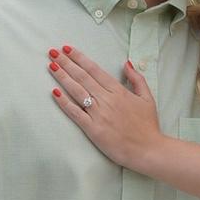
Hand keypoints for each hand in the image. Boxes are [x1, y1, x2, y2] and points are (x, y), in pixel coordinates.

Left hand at [49, 46, 164, 170]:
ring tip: (51, 66)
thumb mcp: (147, 98)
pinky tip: (54, 93)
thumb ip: (136, 79)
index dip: (80, 58)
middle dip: (66, 63)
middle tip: (53, 52)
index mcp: (119, 91)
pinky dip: (64, 102)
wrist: (148, 150)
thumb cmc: (148, 126)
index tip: (67, 49)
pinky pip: (75, 113)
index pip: (95, 70)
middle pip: (82, 77)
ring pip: (77, 91)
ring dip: (62, 77)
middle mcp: (107, 99)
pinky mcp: (93, 129)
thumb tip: (126, 63)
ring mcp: (99, 114)